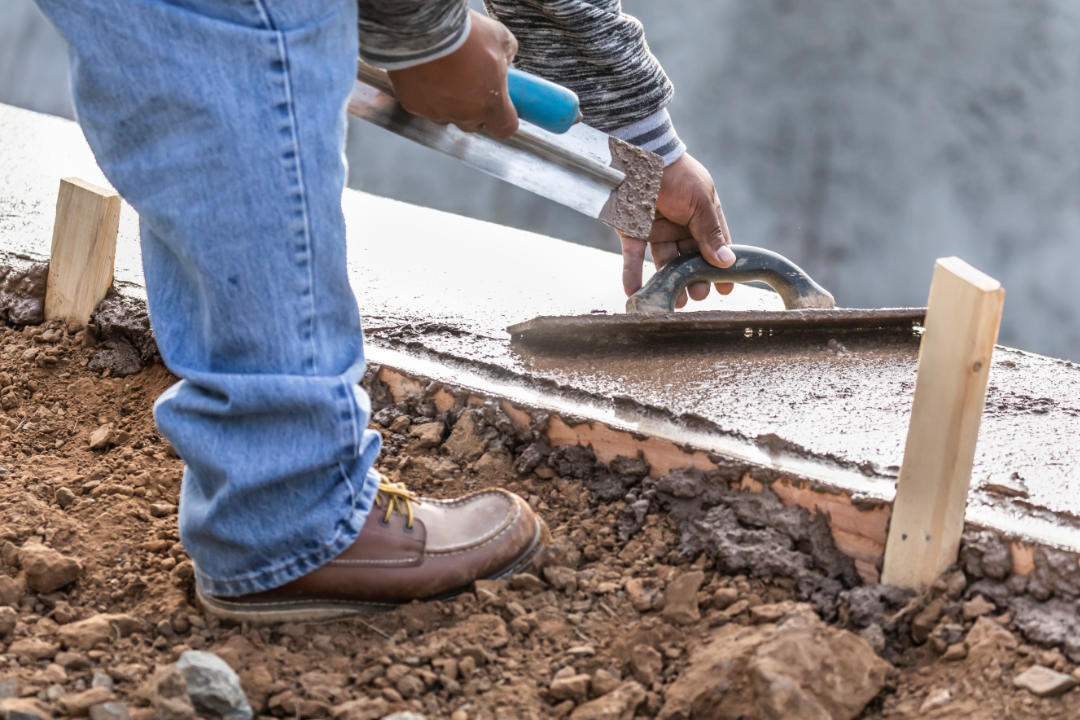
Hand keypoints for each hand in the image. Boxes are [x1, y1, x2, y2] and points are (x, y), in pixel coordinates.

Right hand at [387, 10, 518, 138]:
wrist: (424, 30)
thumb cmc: (463, 36)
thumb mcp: (500, 38)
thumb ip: (507, 55)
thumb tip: (504, 59)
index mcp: (490, 104)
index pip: (504, 127)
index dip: (503, 118)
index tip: (501, 106)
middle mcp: (464, 115)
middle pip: (474, 122)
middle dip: (475, 106)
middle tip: (471, 80)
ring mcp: (437, 113)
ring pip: (447, 113)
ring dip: (449, 99)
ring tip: (445, 72)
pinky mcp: (413, 105)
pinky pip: (422, 103)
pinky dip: (425, 91)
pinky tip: (426, 71)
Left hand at [618, 153, 734, 307]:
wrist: (638, 154)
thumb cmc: (676, 173)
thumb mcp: (700, 201)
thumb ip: (711, 232)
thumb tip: (728, 261)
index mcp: (702, 215)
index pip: (715, 246)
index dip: (720, 267)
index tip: (726, 289)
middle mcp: (681, 225)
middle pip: (690, 259)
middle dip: (694, 279)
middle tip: (697, 296)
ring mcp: (656, 229)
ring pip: (664, 262)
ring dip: (668, 282)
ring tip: (673, 301)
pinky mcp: (632, 230)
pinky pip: (633, 256)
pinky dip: (632, 274)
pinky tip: (634, 291)